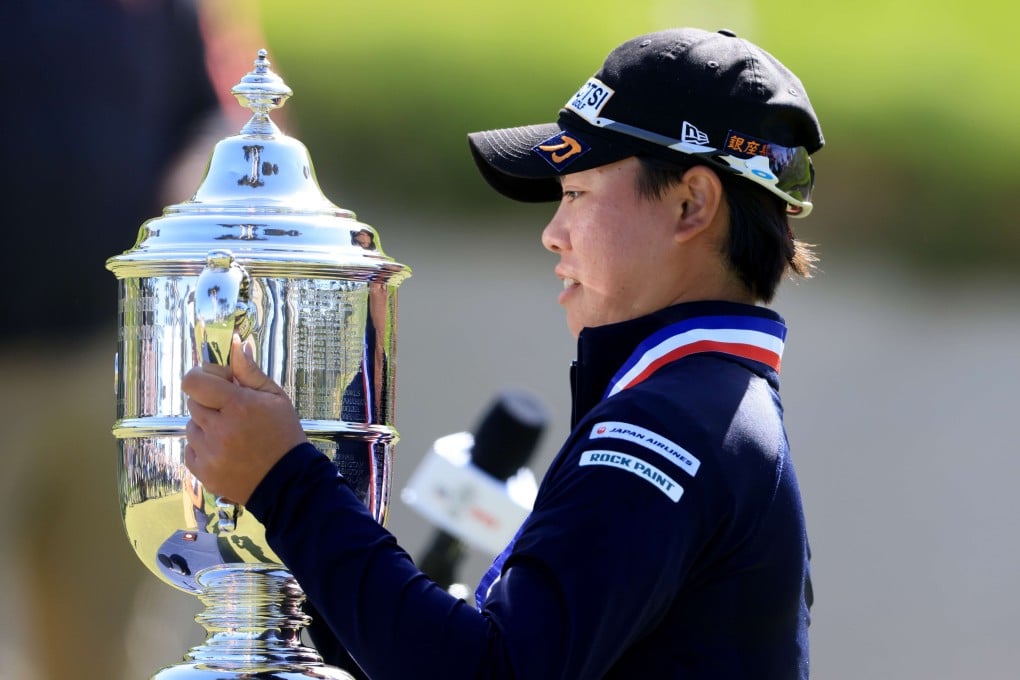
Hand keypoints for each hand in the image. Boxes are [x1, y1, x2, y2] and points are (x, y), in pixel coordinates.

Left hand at [183, 335, 307, 504]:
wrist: (288, 482)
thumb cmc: (284, 435)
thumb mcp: (275, 398)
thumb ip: (250, 372)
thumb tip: (236, 344)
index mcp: (238, 406)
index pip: (194, 380)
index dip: (204, 376)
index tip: (221, 383)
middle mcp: (219, 429)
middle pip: (193, 402)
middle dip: (210, 402)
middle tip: (233, 411)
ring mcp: (208, 454)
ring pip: (192, 426)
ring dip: (207, 426)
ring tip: (232, 435)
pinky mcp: (202, 473)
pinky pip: (190, 450)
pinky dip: (204, 448)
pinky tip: (226, 451)